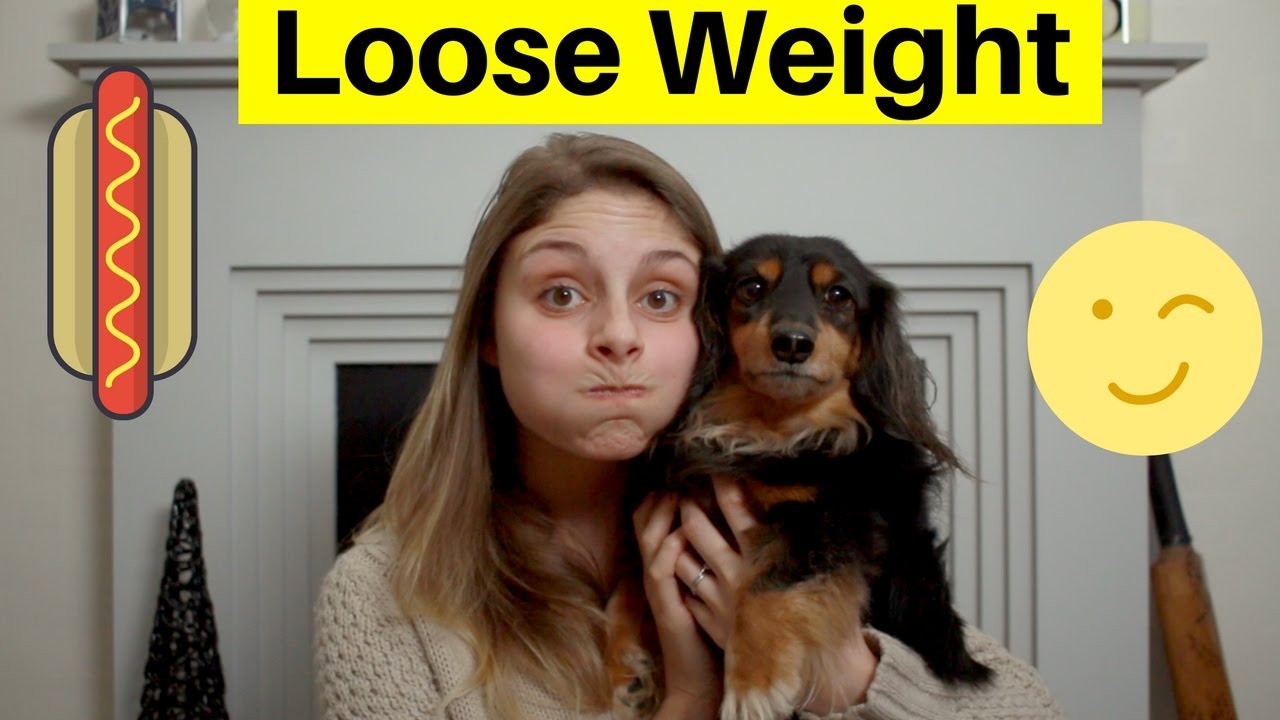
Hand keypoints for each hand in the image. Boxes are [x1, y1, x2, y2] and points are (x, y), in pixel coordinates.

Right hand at [633, 492, 721, 717]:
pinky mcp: (666, 605)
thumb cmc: (711, 623)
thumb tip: (730, 513)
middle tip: (679, 476)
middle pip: (643, 521)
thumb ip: (710, 549)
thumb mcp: (709, 578)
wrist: (698, 672)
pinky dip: (669, 549)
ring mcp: (658, 587)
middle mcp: (656, 570)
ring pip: (649, 540)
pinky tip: (682, 536)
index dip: (663, 491)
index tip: (685, 471)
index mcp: (665, 561)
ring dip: (662, 515)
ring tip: (676, 495)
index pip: (652, 517)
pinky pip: (659, 570)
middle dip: (661, 495)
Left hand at [681, 477, 880, 714]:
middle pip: (698, 529)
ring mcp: (720, 603)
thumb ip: (812, 534)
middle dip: (688, 505)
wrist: (822, 671)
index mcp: (765, 557)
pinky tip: (688, 568)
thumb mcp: (826, 568)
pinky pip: (687, 593)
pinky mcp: (713, 625)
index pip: (737, 510)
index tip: (714, 467)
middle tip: (686, 490)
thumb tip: (816, 497)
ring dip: (680, 540)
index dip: (723, 485)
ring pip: (684, 560)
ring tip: (682, 526)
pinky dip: (685, 578)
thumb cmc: (830, 613)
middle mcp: (737, 576)